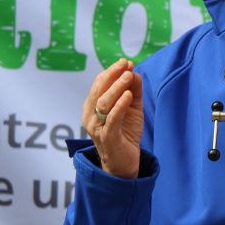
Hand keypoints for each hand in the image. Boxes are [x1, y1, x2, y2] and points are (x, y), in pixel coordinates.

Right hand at [82, 59, 143, 178]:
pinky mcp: (107, 138)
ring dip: (116, 87)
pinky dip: (119, 106)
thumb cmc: (125, 132)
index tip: (125, 62)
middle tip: (126, 65)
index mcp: (92, 106)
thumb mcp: (132, 108)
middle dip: (113, 75)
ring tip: (128, 76)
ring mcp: (96, 128)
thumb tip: (134, 71)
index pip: (99, 83)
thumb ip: (133, 90)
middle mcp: (90, 116)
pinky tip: (128, 96)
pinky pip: (111, 120)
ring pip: (103, 103)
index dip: (111, 71)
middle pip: (99, 90)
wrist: (124, 162)